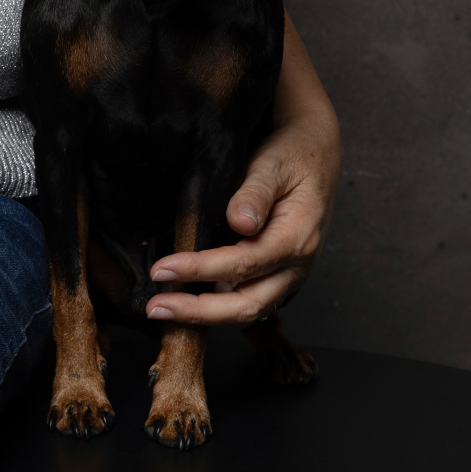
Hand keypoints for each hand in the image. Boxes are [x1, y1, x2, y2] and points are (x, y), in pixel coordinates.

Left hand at [145, 13, 341, 326]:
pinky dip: (217, 308)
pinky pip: (248, 301)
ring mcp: (288, 275)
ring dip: (204, 315)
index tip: (163, 269)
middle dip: (198, 311)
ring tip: (163, 309)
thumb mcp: (274, 163)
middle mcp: (296, 266)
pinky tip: (186, 302)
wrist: (315, 155)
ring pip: (247, 310)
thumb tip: (240, 222)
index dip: (201, 270)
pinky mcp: (277, 275)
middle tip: (155, 308)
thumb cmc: (291, 155)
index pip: (244, 264)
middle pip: (247, 304)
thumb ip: (255, 192)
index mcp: (297, 238)